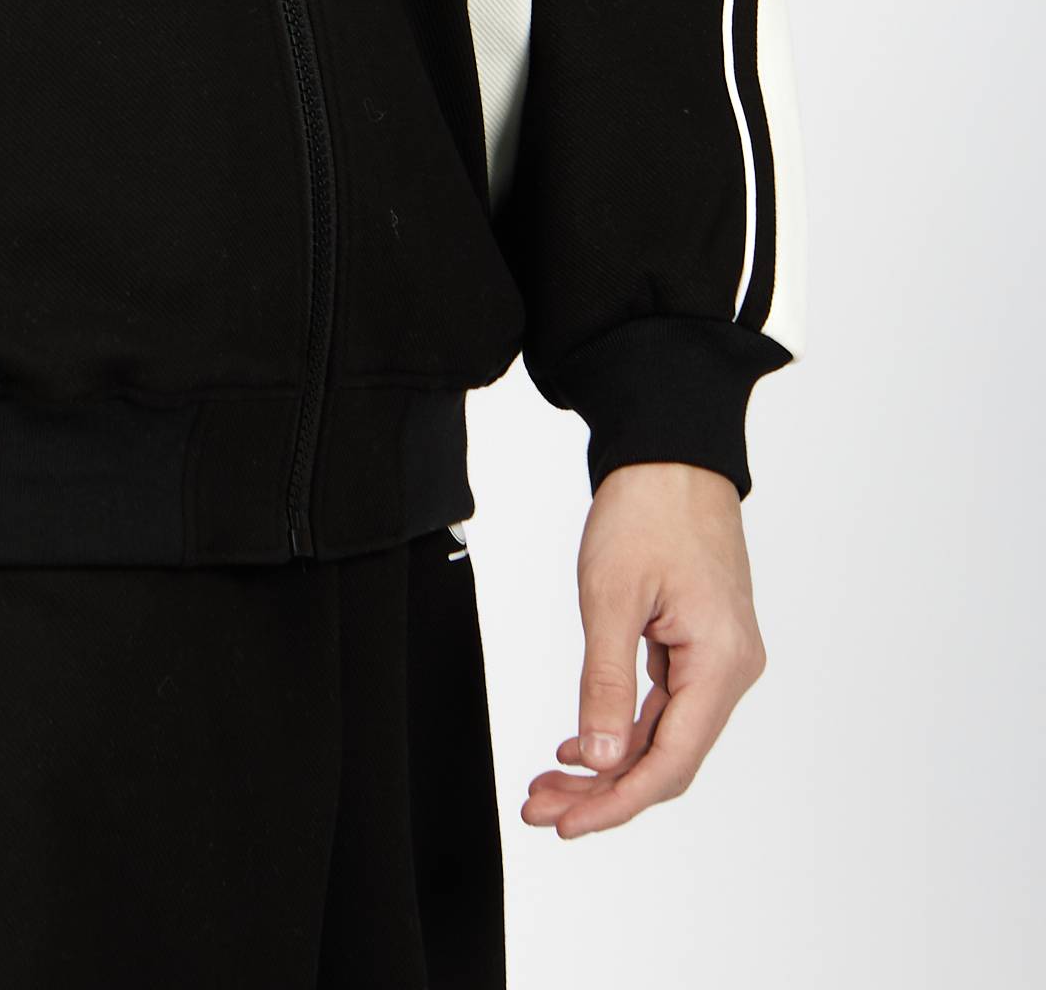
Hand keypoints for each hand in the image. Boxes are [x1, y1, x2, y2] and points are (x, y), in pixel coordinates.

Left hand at [520, 459, 766, 838]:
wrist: (671, 451)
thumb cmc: (647, 509)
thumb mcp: (612, 596)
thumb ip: (607, 684)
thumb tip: (602, 760)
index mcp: (721, 662)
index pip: (670, 763)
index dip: (616, 802)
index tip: (565, 823)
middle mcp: (732, 669)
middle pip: (668, 759)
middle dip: (604, 791)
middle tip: (542, 808)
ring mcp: (720, 657)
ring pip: (664, 735)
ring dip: (609, 763)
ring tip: (550, 783)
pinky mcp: (702, 644)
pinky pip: (665, 705)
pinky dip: (623, 727)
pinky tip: (581, 744)